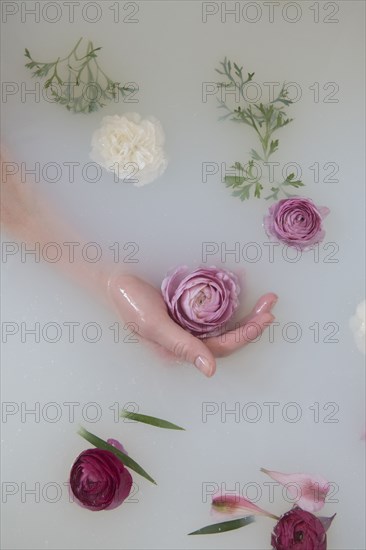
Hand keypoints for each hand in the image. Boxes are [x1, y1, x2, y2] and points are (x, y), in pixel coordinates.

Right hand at [107, 273, 276, 376]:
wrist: (114, 281)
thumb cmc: (131, 303)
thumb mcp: (155, 326)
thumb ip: (183, 346)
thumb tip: (211, 371)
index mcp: (181, 350)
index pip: (221, 347)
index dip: (245, 335)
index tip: (265, 319)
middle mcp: (189, 340)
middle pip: (228, 336)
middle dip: (252, 322)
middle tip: (271, 304)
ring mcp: (189, 324)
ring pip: (224, 323)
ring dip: (246, 312)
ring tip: (265, 298)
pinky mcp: (187, 310)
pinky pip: (213, 307)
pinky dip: (228, 298)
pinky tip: (239, 283)